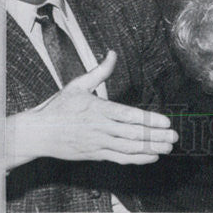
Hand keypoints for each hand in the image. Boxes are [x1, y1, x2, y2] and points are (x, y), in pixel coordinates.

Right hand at [6, 51, 176, 168]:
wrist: (37, 134)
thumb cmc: (58, 108)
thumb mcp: (78, 85)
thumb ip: (99, 71)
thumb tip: (112, 54)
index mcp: (98, 109)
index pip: (128, 115)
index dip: (149, 120)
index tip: (165, 121)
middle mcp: (100, 128)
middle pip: (133, 134)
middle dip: (156, 136)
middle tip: (174, 137)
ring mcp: (98, 143)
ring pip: (129, 148)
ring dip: (151, 148)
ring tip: (168, 147)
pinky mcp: (95, 154)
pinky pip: (119, 159)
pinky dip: (136, 159)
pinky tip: (151, 156)